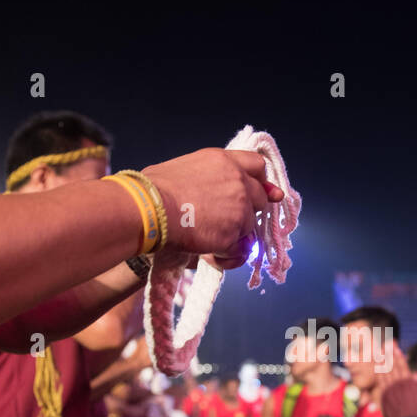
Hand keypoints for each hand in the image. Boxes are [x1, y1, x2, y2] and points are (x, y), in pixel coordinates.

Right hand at [140, 149, 283, 262]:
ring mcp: (239, 208)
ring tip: (207, 238)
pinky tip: (209, 253)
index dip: (262, 181)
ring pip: (249, 227)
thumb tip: (206, 189)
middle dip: (247, 212)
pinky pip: (239, 250)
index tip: (267, 193)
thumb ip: (205, 176)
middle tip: (226, 222)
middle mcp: (237, 181)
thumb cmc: (152, 190)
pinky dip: (226, 255)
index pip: (257, 166)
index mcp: (223, 161)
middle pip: (260, 199)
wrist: (149, 210)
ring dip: (233, 235)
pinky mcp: (234, 233)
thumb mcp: (182, 168)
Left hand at [373, 344, 416, 416]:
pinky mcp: (384, 394)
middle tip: (385, 347)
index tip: (395, 349)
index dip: (399, 356)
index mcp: (409, 382)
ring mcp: (391, 388)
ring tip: (380, 354)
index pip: (403, 366)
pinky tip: (376, 367)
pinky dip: (378, 373)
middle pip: (393, 367)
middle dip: (389, 356)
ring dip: (382, 362)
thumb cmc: (416, 410)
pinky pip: (380, 381)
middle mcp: (399, 383)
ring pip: (386, 372)